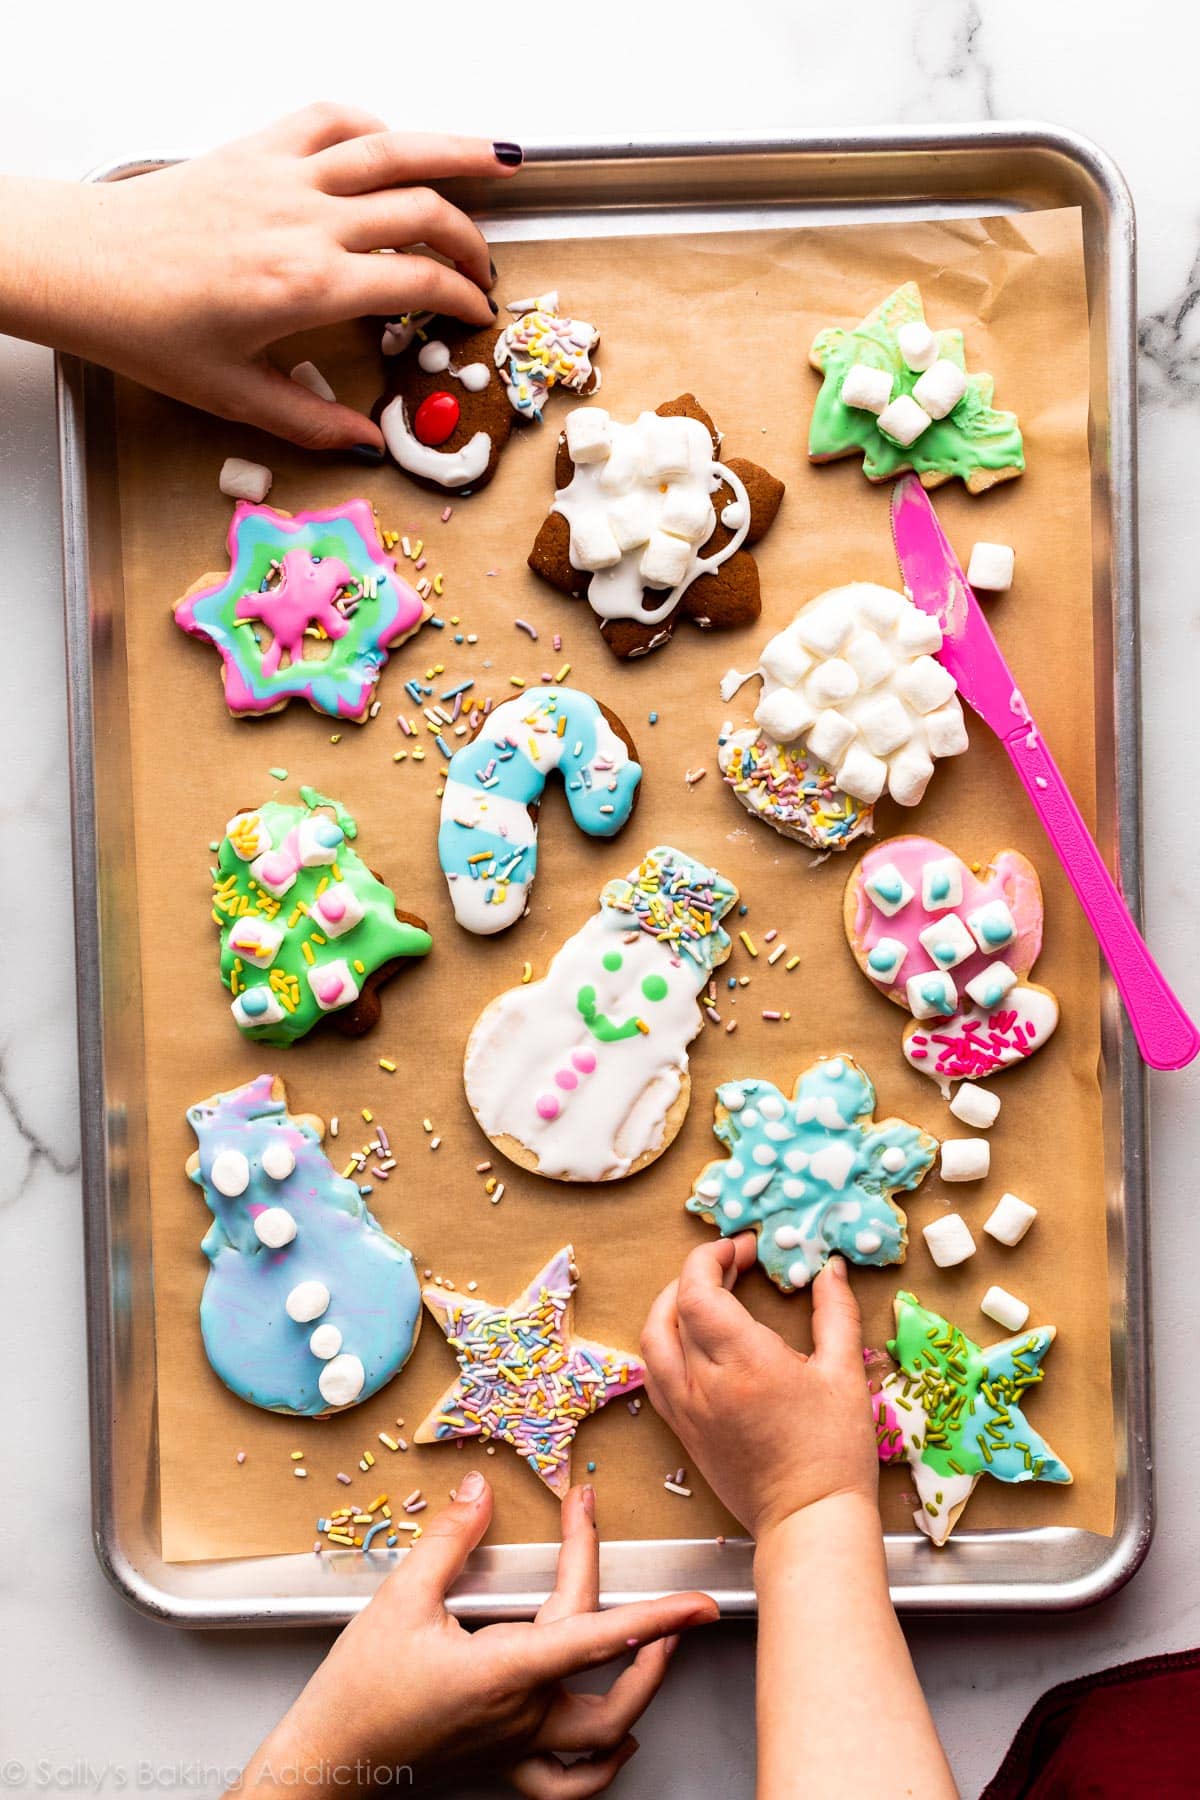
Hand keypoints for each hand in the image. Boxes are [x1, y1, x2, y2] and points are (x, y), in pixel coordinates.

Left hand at [0, 105, 520, 448]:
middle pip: (420, 212)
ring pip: (391, 149)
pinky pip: (330, 120)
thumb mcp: (234, 395)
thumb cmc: (148, 331)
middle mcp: (305, 222)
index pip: (416, 281)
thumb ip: (311, 422)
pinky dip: (373, 125)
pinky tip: (394, 145)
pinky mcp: (256, 151)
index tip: (478, 314)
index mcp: (308, 287)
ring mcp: (283, 177)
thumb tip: (368, 446)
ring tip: (501, 160)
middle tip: (486, 266)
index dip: (461, 298)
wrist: (83, 268)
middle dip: (468, 238)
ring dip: (454, 151)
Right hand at [237, 1473, 717, 1795]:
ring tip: (660, 1646)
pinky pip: (570, 1782)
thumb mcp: (400, 1598)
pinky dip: (606, 1764)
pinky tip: (621, 1740)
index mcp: (504, 1671)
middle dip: (622, 1597)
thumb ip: (448, 1541)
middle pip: (600, 1659)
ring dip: (642, 1688)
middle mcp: (523, 1715)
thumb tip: (480, 1491)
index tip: (698, 1604)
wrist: (329, 1764)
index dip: (656, 1617)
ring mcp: (517, 1747)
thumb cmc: (357, 1692)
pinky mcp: (504, 1765)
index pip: (598, 1637)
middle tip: (600, 1536)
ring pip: (605, 1734)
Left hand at [641, 1236, 878, 1539]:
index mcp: (743, 1362)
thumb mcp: (844, 1374)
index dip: (712, 1257)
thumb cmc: (834, 1452)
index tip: (743, 1248)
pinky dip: (665, 1343)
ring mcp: (686, 1409)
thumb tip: (828, 1268)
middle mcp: (703, 1383)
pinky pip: (655, 1374)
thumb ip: (835, 1313)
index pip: (698, 1290)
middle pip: (672, 1308)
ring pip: (652, 1340)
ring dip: (671, 1305)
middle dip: (697, 1274)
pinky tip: (692, 1339)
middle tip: (732, 1264)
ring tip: (705, 1293)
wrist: (809, 1521)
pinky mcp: (682, 1430)